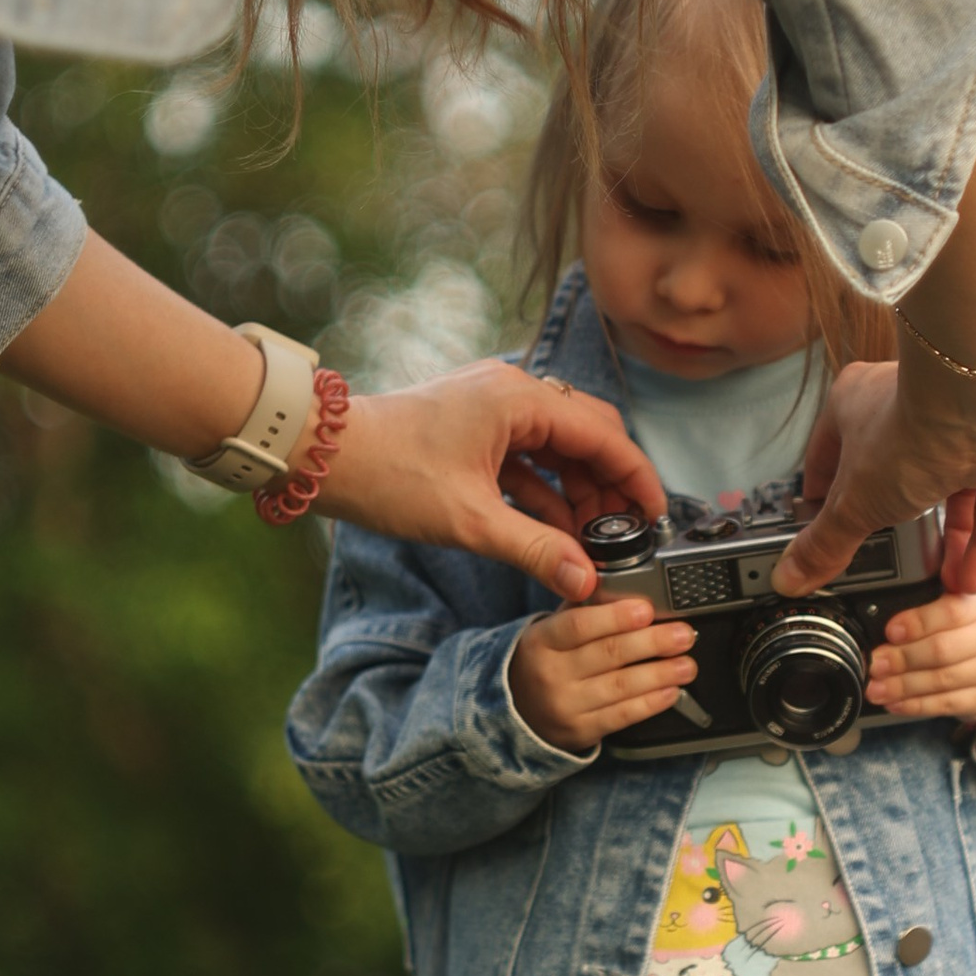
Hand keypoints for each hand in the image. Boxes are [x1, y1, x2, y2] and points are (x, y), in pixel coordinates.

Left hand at [323, 364, 662, 601]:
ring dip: (575, 492)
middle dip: (608, 487)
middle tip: (622, 533)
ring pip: (556, 448)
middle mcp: (511, 393)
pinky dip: (543, 491)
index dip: (636, 478)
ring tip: (587, 541)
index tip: (655, 514)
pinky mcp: (471, 429)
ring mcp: (490, 409)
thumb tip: (585, 581)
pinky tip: (551, 531)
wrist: (320, 455)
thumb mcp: (470, 522)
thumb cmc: (387, 472)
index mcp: (520, 400)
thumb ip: (535, 550)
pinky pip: (525, 457)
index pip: (603, 435)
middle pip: (586, 436)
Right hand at [510, 596, 697, 750]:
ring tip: (686, 665)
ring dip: (660, 674)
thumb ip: (586, 608)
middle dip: (652, 643)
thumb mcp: (554, 629)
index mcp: (542, 640)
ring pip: (620, 687)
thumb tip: (630, 587)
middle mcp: (551, 674)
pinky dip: (651, 703)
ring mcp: (565, 706)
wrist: (520, 709)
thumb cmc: (548, 659)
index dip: (615, 617)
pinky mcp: (580, 731)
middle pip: (608, 655)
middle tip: (683, 635)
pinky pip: (622, 716)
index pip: (579, 626)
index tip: (646, 609)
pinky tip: (671, 691)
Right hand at [774, 355, 975, 599]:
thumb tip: (790, 577)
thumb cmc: (906, 429)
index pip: (828, 455)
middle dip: (888, 523)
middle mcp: (906, 413)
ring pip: (944, 496)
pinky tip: (967, 581)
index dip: (820, 494)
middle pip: (889, 477)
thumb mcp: (853, 501)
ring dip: (940, 542)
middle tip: (879, 561)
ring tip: (931, 582)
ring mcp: (956, 432)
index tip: (818, 530)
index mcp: (855, 405)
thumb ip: (825, 542)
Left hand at [866, 588, 975, 723]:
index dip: (919, 622)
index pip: (952, 611)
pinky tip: (895, 703)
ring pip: (942, 679)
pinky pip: (947, 704)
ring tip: (876, 688)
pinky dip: (916, 705)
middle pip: (943, 649)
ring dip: (903, 686)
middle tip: (875, 664)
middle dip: (902, 658)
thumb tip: (884, 625)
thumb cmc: (974, 631)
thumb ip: (929, 608)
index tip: (891, 631)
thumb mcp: (962, 608)